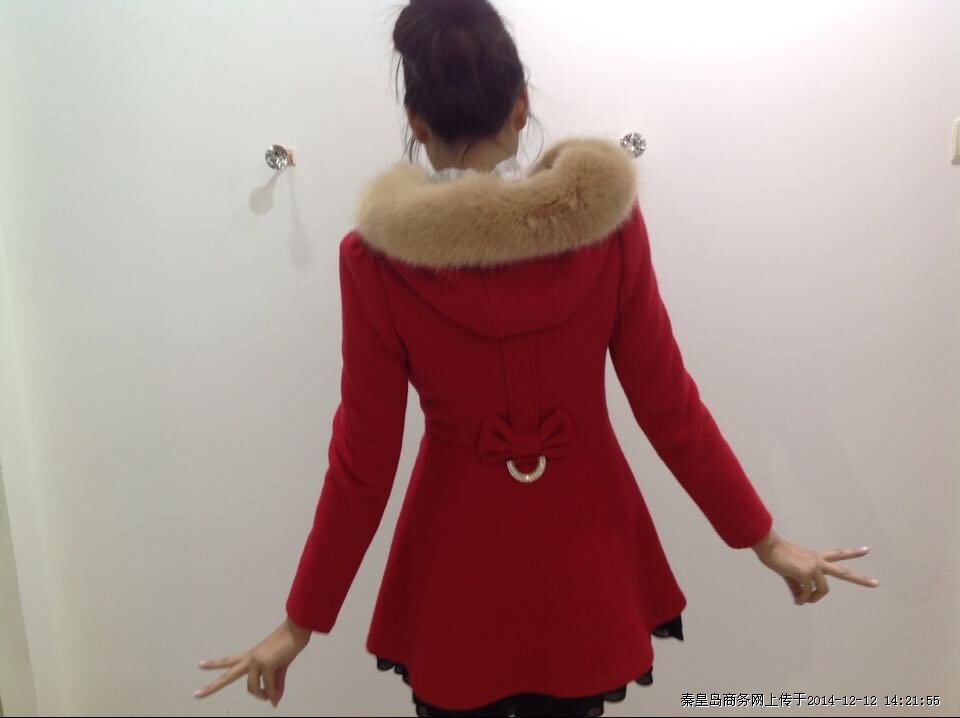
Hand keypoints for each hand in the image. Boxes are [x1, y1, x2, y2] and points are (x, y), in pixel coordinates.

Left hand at [194, 618, 311, 705]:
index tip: (201, 665)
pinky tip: (276, 696)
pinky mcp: (265, 664)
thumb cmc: (289, 644)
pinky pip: (267, 687)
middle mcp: (249, 658)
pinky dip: (272, 693)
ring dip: (262, 695)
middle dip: (212, 687)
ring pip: (252, 687)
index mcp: (251, 656)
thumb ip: (275, 684)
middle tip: (196, 695)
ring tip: (271, 698)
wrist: (297, 631)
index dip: (214, 663)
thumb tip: (273, 701)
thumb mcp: (280, 667)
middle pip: (227, 674)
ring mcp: (256, 661)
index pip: (229, 660)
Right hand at [751, 528, 879, 604]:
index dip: (852, 553)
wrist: (769, 547)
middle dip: (860, 579)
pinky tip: (797, 600)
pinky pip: (807, 593)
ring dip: (814, 598)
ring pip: (823, 589)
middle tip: (876, 584)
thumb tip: (800, 598)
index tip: (866, 550)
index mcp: (816, 556)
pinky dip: (803, 599)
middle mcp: (819, 561)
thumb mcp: (790, 571)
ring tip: (802, 601)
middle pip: (843, 572)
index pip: (838, 554)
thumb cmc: (777, 555)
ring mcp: (814, 567)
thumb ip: (797, 585)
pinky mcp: (806, 574)